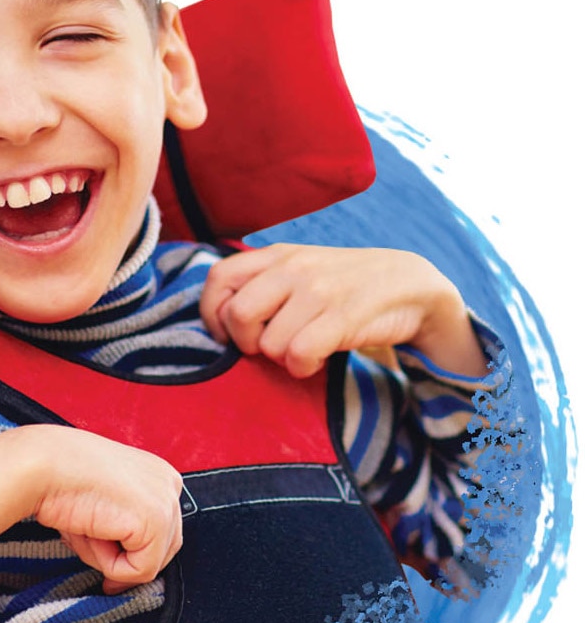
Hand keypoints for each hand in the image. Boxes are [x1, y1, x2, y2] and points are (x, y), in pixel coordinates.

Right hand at [0, 423, 183, 592]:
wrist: (42, 466)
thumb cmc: (62, 480)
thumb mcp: (103, 499)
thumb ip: (123, 522)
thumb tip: (129, 565)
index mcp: (158, 473)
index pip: (161, 530)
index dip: (129, 549)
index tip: (101, 550)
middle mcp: (170, 484)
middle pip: (162, 550)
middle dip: (123, 557)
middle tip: (87, 540)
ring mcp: (167, 503)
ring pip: (149, 563)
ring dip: (112, 559)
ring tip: (85, 529)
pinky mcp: (156, 522)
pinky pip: (140, 571)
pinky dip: (111, 565)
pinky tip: (91, 533)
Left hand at [200, 244, 487, 378]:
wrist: (409, 283)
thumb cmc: (344, 285)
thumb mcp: (300, 270)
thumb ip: (262, 284)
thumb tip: (221, 320)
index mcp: (276, 255)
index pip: (218, 278)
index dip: (212, 313)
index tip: (227, 336)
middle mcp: (292, 268)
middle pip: (238, 316)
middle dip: (246, 343)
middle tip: (268, 347)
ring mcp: (317, 290)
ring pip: (269, 344)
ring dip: (283, 359)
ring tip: (305, 348)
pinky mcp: (342, 316)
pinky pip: (299, 355)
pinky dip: (304, 367)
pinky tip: (320, 358)